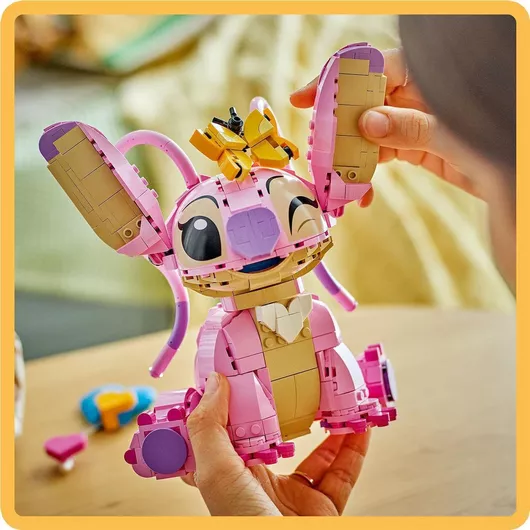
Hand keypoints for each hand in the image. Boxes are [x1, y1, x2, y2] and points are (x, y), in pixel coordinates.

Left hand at [184, 372, 369, 515]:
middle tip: (298, 377)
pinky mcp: (323, 509)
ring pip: (314, 453)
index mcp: (227, 475)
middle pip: (276, 436)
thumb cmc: (245, 526)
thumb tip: (216, 382)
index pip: (224, 432)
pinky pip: (342, 473)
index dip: (229, 404)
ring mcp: (292, 497)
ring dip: (329, 425)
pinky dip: (354, 448)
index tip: (240, 374)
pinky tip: (360, 426)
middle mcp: (258, 485)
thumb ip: (210, 427)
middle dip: (288, 408)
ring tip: (339, 396)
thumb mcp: (216, 474)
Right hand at [290, 47, 480, 204]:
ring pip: (365, 134)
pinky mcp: (411, 147)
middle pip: (360, 104)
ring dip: (347, 159)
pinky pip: (378, 157)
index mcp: (422, 74)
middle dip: (335, 129)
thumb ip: (409, 125)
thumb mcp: (451, 130)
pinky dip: (366, 175)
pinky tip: (362, 194)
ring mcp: (409, 121)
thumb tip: (366, 122)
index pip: (370, 69)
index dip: (334, 82)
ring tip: (335, 182)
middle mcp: (411, 94)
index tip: (304, 98)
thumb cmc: (495, 136)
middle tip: (316, 153)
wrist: (512, 173)